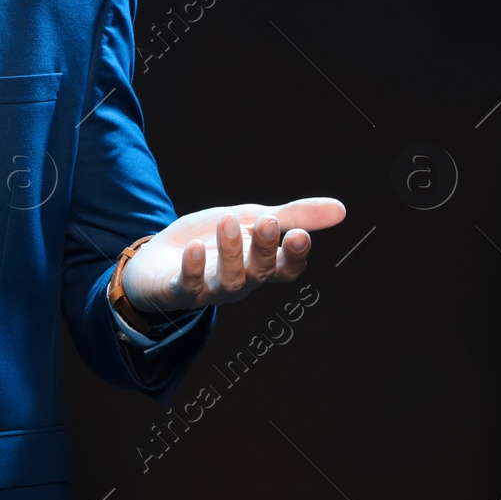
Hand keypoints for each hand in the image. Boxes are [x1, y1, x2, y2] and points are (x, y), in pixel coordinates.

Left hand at [120, 197, 345, 316]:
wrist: (159, 257)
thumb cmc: (211, 240)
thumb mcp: (251, 220)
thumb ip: (293, 216)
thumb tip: (341, 209)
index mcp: (260, 266)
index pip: (286, 269)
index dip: (294, 256)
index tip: (298, 234)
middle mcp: (240, 281)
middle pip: (259, 272)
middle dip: (263, 249)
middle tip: (266, 222)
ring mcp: (210, 289)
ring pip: (228, 280)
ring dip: (230, 252)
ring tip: (227, 221)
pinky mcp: (179, 291)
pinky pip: (189, 286)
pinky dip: (193, 269)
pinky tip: (194, 249)